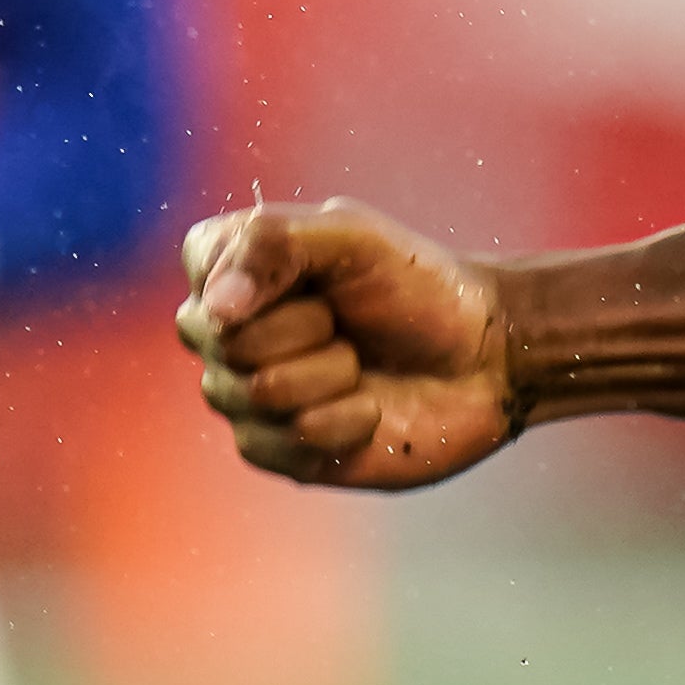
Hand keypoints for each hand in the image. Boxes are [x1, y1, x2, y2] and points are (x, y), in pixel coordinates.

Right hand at [177, 202, 520, 489]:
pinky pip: (286, 441)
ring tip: (359, 362)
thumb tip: (215, 308)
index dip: (265, 275)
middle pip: (226, 342)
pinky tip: (368, 407)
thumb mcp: (351, 235)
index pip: (202, 269)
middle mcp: (225, 332)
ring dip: (333, 374)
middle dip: (309, 327)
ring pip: (256, 393)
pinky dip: (345, 421)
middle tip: (346, 320)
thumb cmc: (417, 286)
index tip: (319, 271)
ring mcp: (245, 394)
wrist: (482, 356)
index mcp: (231, 265)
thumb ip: (272, 246)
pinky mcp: (275, 449)